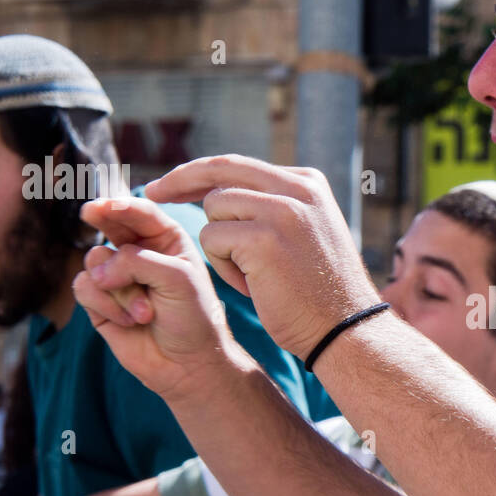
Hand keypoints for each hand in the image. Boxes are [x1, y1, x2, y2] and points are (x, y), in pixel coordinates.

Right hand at [74, 197, 246, 400]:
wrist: (187, 364)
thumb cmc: (193, 318)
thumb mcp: (177, 280)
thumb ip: (137, 262)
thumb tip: (97, 271)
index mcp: (166, 241)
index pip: (141, 213)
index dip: (121, 205)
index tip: (106, 206)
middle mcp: (140, 253)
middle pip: (110, 223)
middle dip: (100, 217)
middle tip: (91, 213)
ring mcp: (117, 276)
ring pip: (95, 260)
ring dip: (119, 289)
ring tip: (145, 313)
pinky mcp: (100, 301)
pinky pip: (84, 287)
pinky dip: (105, 305)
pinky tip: (129, 322)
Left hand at [145, 156, 381, 359]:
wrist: (345, 330)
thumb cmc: (322, 293)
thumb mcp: (307, 233)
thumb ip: (275, 206)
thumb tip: (223, 191)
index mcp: (308, 183)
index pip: (239, 165)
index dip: (200, 173)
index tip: (172, 182)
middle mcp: (298, 189)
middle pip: (220, 172)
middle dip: (179, 180)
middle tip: (151, 192)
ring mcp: (282, 211)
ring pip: (214, 209)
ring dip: (219, 245)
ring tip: (251, 275)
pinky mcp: (262, 239)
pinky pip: (212, 240)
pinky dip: (223, 268)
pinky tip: (252, 287)